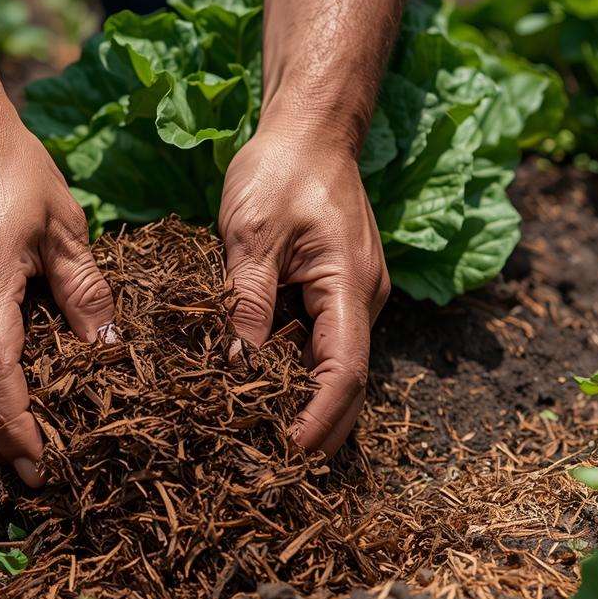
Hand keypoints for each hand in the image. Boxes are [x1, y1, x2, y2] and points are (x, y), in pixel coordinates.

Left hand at [218, 123, 390, 455]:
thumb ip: (245, 303)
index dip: (319, 420)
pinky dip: (292, 370)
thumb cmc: (279, 170)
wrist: (308, 128)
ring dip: (302, 403)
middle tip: (272, 470)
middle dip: (318, 429)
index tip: (288, 456)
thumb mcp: (251, 234)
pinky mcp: (333, 290)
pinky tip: (258, 388)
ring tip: (258, 439)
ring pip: (331, 366)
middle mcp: (362, 298)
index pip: (344, 373)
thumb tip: (235, 369)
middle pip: (347, 383)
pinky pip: (317, 342)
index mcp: (350, 285)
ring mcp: (351, 295)